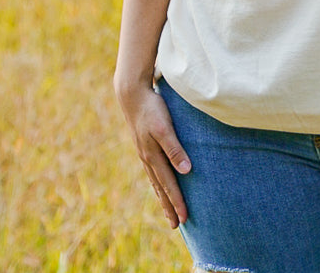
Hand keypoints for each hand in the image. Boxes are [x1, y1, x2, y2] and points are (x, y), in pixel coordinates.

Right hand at [116, 79, 191, 227]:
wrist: (132, 94)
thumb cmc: (152, 108)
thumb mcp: (165, 127)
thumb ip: (175, 149)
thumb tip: (187, 171)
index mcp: (153, 156)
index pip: (169, 184)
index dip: (177, 201)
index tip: (185, 218)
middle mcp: (147, 158)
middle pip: (160, 188)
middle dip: (169, 206)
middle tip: (177, 225)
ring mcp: (144, 153)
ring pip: (155, 181)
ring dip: (162, 198)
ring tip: (168, 212)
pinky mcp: (143, 146)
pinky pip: (152, 171)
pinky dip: (157, 183)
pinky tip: (159, 185)